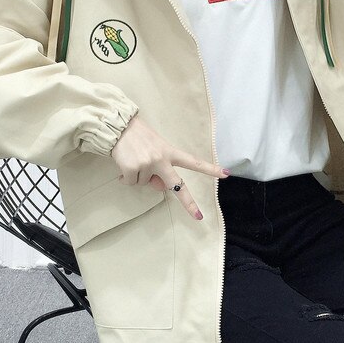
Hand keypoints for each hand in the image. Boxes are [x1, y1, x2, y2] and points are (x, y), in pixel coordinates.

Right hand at [110, 115, 228, 220]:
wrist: (118, 126)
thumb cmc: (138, 137)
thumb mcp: (155, 149)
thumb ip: (161, 168)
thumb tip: (161, 187)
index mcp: (170, 152)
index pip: (193, 162)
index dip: (210, 169)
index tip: (226, 174)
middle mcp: (161, 159)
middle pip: (177, 185)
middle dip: (189, 203)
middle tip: (199, 216)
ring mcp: (147, 165)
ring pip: (144, 183)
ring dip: (138, 175)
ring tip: (133, 159)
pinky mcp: (132, 169)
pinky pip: (131, 182)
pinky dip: (125, 177)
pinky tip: (124, 163)